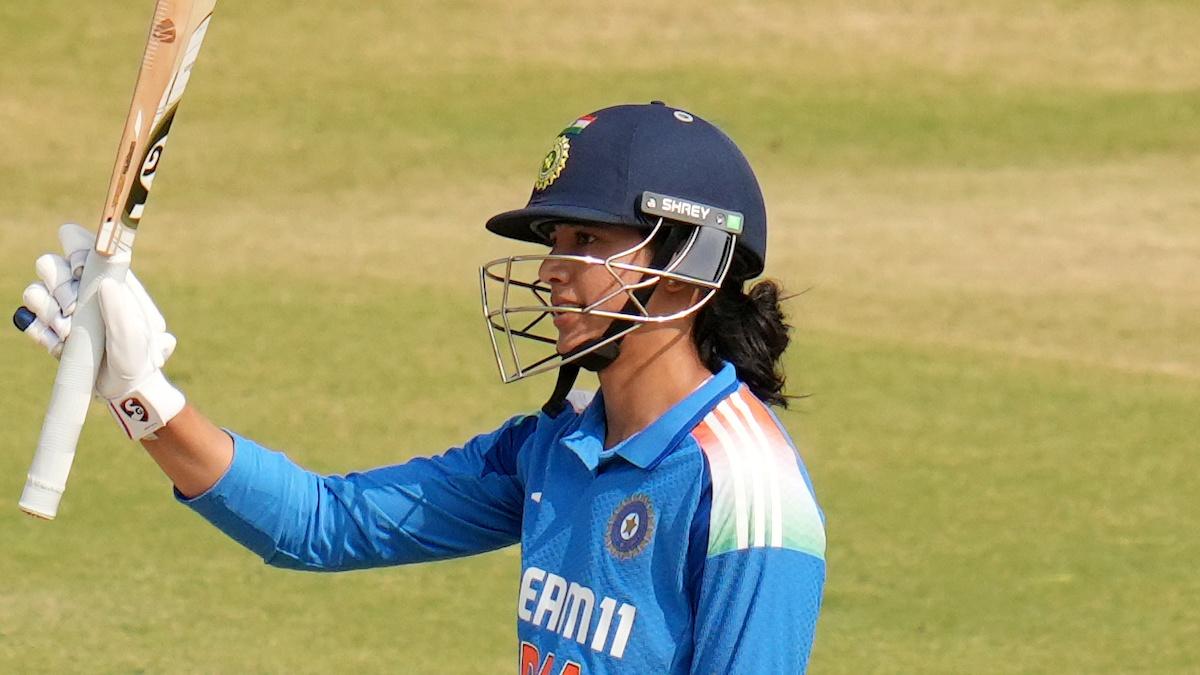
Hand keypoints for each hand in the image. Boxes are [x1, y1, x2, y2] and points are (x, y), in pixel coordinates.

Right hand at [14, 223, 184, 439]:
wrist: (124, 389)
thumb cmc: (139, 358)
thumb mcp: (137, 338)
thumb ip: (123, 312)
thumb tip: (108, 285)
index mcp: (109, 279)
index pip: (81, 245)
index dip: (73, 248)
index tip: (79, 270)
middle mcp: (84, 289)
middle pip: (49, 264)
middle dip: (58, 287)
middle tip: (73, 310)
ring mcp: (64, 308)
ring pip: (34, 291)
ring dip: (48, 312)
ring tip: (70, 333)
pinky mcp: (49, 329)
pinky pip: (28, 319)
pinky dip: (40, 332)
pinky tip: (61, 346)